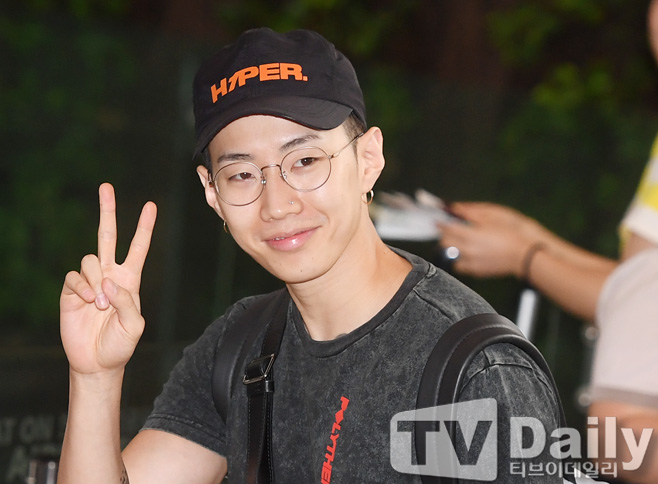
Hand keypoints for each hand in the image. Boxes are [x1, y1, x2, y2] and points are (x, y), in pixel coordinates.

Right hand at [60, 183, 156, 375]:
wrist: (97, 362)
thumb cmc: (120, 344)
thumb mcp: (133, 325)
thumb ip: (126, 302)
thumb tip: (109, 281)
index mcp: (130, 279)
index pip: (138, 248)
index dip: (145, 228)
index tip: (151, 206)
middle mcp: (109, 275)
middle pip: (107, 236)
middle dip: (108, 211)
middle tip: (106, 187)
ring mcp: (89, 281)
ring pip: (90, 260)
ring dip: (96, 281)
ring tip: (101, 305)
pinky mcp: (71, 291)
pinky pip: (75, 278)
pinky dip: (83, 288)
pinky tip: (89, 303)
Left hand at [438, 202, 541, 277]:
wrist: (525, 254)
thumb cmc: (510, 232)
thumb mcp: (491, 216)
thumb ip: (470, 212)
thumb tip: (455, 207)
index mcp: (469, 235)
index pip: (446, 228)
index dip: (440, 223)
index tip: (437, 220)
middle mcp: (466, 250)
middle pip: (444, 242)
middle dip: (444, 235)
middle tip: (449, 229)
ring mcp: (470, 262)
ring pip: (449, 255)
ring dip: (450, 248)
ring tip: (458, 242)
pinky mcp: (475, 271)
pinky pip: (458, 265)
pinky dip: (458, 259)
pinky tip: (466, 253)